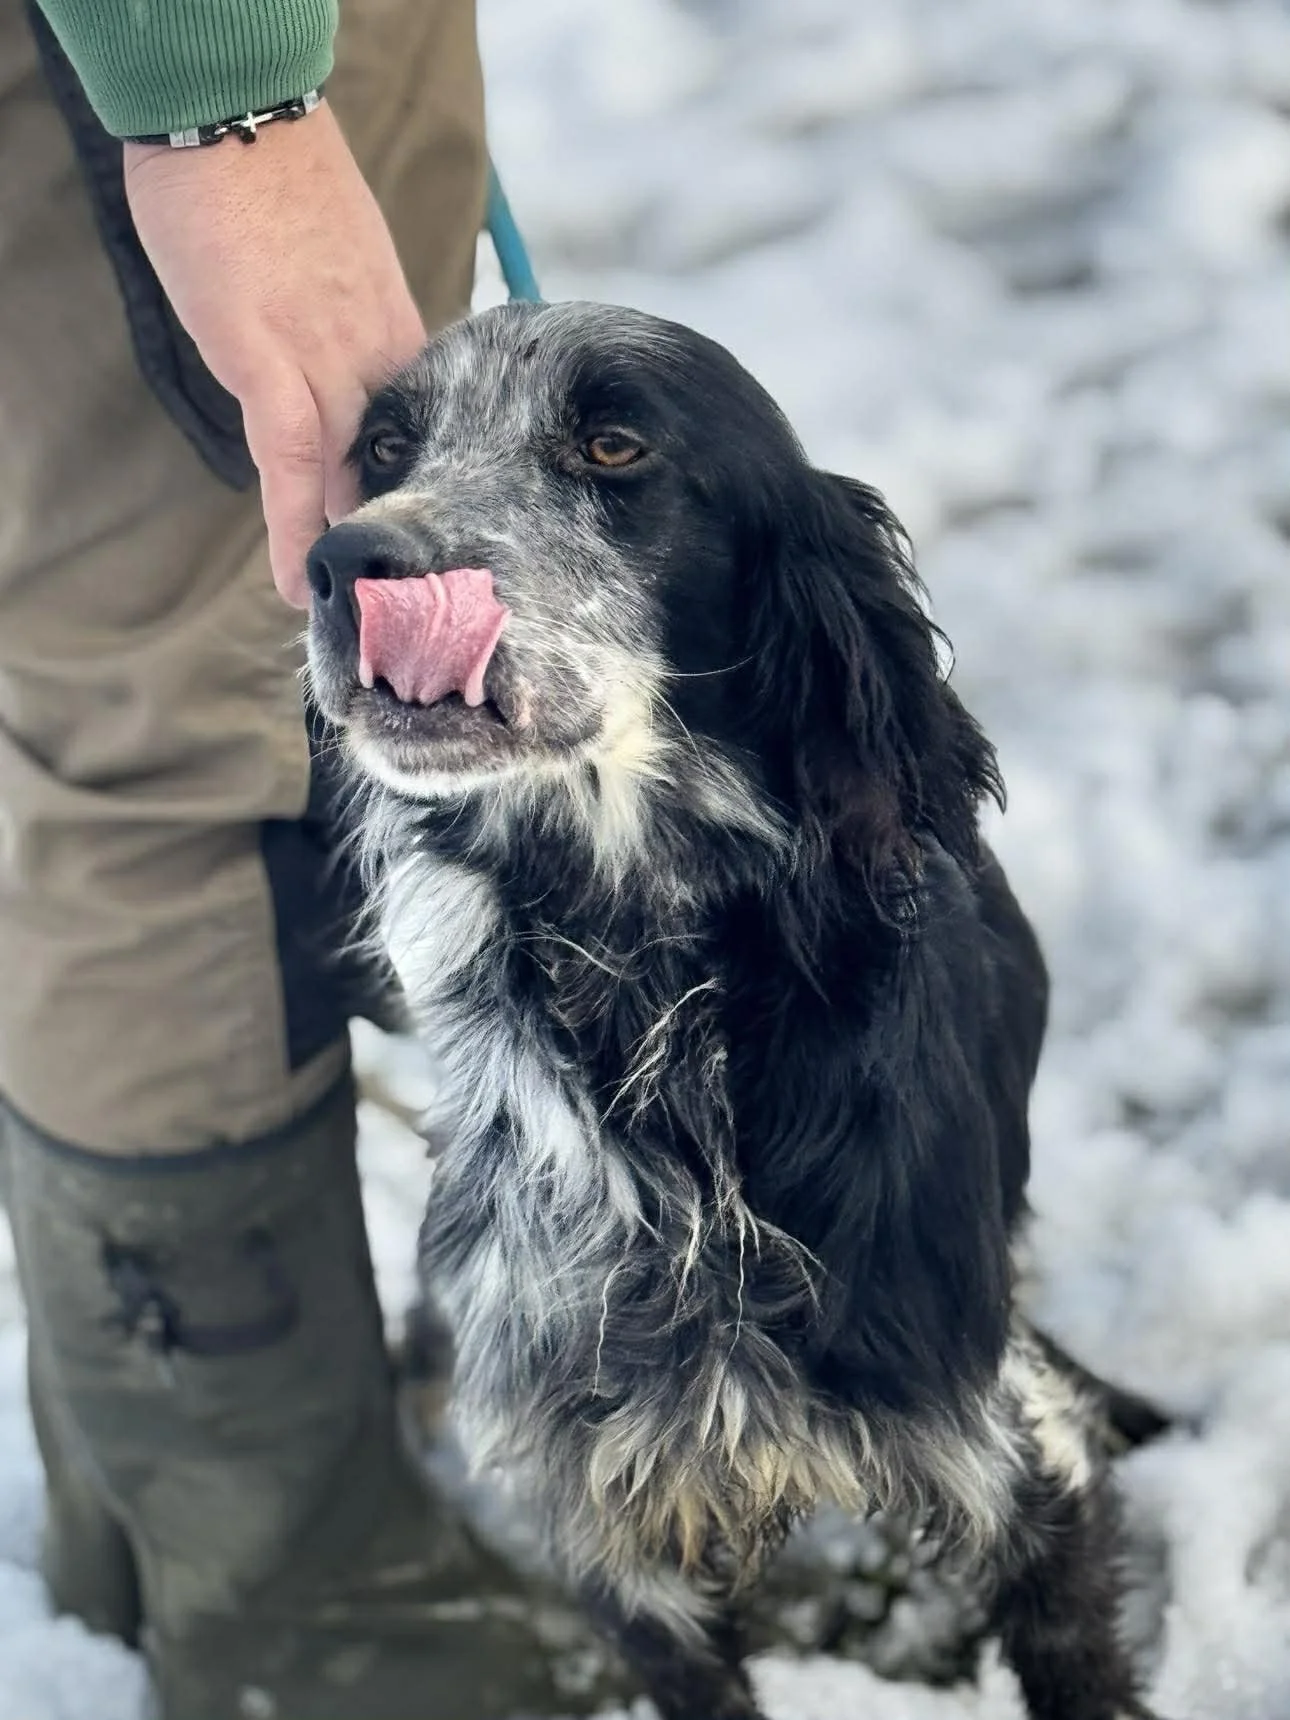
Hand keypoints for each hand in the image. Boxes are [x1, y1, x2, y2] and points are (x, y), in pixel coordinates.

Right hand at [124, 103, 425, 606]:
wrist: (237, 114)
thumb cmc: (275, 178)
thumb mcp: (335, 260)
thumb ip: (353, 321)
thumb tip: (348, 365)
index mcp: (395, 334)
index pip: (422, 437)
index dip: (427, 499)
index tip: (441, 553)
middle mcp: (374, 357)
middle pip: (400, 471)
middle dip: (408, 544)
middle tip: (423, 611)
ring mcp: (325, 362)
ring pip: (354, 480)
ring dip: (356, 556)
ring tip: (366, 625)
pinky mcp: (268, 360)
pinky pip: (291, 465)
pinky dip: (294, 529)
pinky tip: (296, 584)